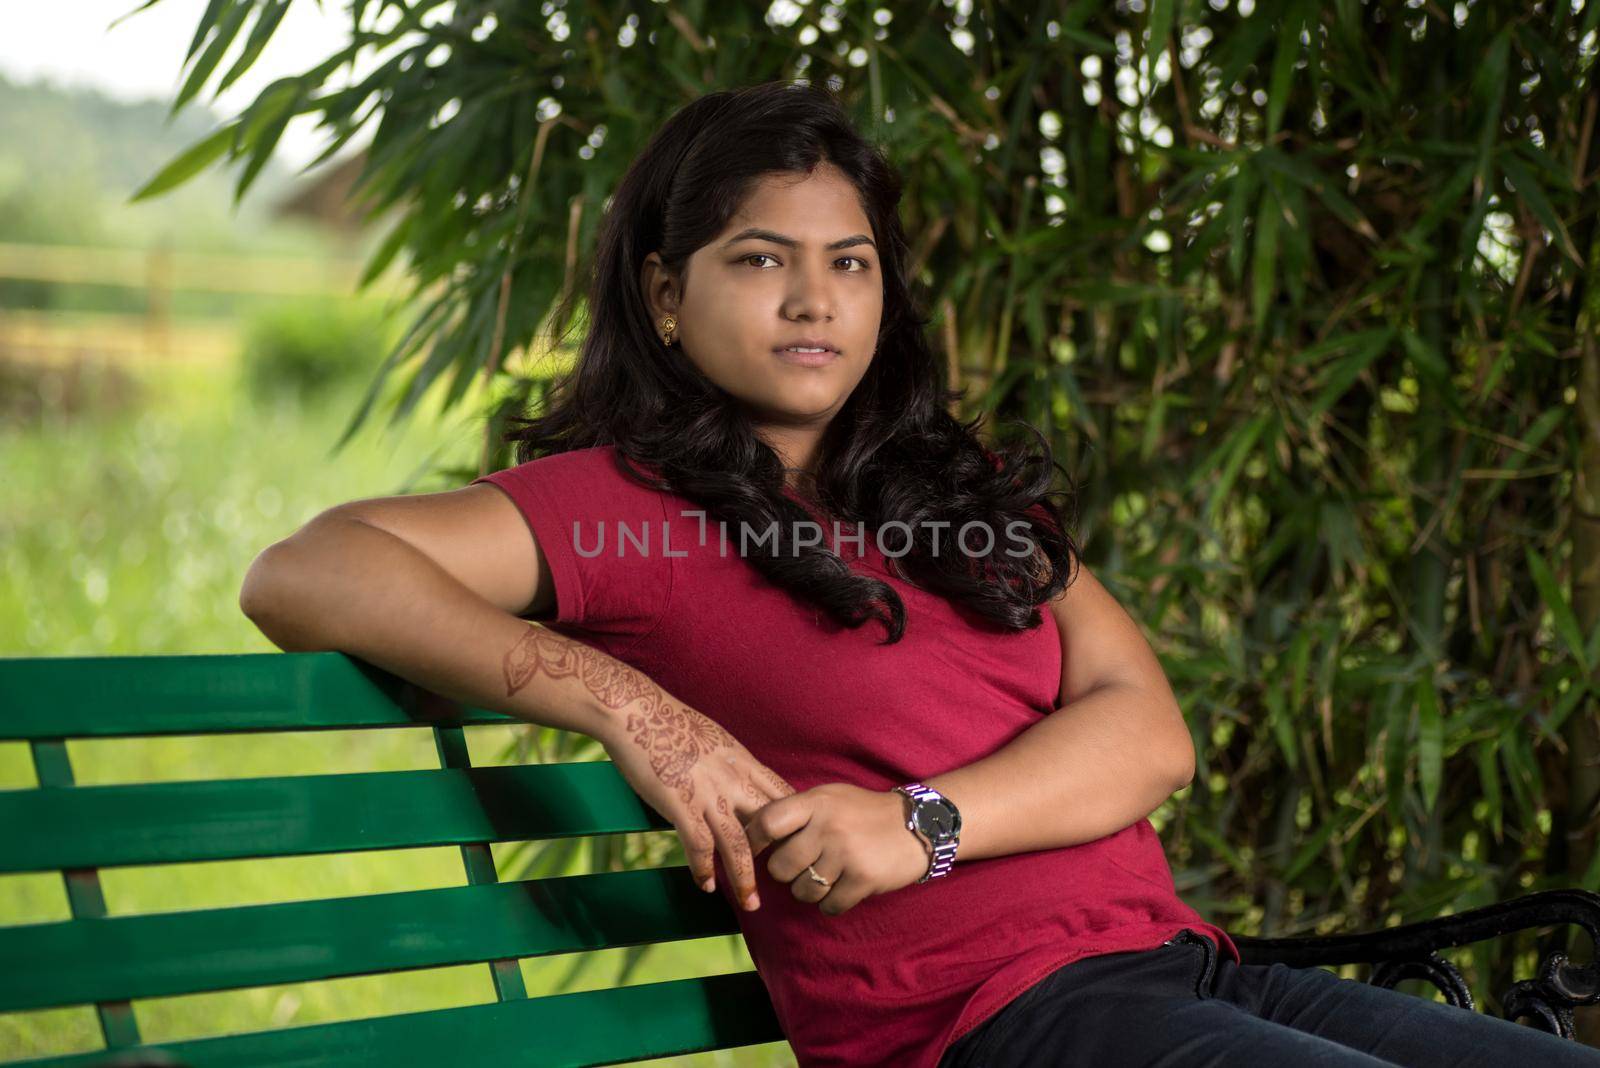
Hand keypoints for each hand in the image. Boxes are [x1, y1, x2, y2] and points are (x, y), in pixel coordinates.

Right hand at [597, 694, 794, 911]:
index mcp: (742, 761)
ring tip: (751, 903)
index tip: (800, 845)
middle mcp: (732, 779)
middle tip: (787, 882)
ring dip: (745, 879)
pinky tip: (706, 886)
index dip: (795, 822)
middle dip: (780, 856)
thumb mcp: (713, 738)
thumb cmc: (668, 722)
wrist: (635, 712)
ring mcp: (708, 794)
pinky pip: (699, 846)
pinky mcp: (680, 804)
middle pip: (769, 825)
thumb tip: (738, 777)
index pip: (783, 795)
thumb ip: (729, 762)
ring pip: (738, 845)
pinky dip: (704, 869)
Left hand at [744, 783, 933, 915]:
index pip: (768, 822)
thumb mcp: (831, 798)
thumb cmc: (864, 813)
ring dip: (811, 891)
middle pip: (780, 868)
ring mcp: (846, 853)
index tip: (755, 851)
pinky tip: (845, 887)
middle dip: (788, 873)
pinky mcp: (863, 879)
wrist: (919, 825)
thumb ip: (798, 812)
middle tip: (805, 865)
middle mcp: (828, 826)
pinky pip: (828, 906)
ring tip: (829, 875)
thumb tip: (754, 834)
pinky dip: (833, 903)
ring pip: (802, 891)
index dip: (753, 840)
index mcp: (816, 802)